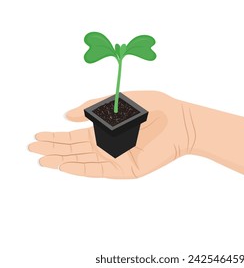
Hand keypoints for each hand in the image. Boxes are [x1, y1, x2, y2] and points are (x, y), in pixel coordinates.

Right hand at [29, 91, 194, 178]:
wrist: (183, 121)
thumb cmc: (158, 107)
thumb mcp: (122, 101)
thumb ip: (96, 106)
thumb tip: (67, 114)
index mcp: (110, 130)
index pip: (78, 135)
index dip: (58, 136)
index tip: (38, 135)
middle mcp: (111, 145)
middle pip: (76, 149)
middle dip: (54, 148)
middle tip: (30, 148)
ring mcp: (118, 158)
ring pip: (84, 161)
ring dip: (62, 160)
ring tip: (41, 159)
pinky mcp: (127, 169)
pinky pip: (100, 170)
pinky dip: (81, 169)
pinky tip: (64, 166)